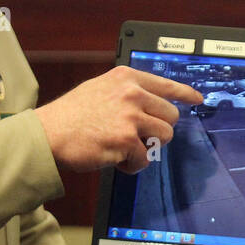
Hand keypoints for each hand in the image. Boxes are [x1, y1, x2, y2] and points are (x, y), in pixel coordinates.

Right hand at [35, 66, 202, 173]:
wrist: (47, 135)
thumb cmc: (70, 115)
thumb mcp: (99, 89)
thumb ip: (125, 91)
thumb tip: (151, 102)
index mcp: (126, 78)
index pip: (166, 84)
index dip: (185, 94)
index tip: (197, 99)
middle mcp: (131, 93)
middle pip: (170, 116)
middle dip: (158, 130)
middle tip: (138, 137)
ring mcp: (130, 117)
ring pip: (164, 137)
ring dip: (148, 148)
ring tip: (125, 149)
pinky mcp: (126, 141)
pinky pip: (145, 158)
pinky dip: (133, 165)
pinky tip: (115, 160)